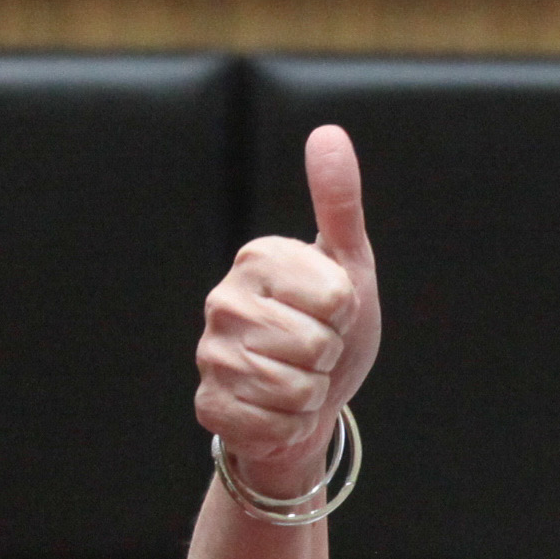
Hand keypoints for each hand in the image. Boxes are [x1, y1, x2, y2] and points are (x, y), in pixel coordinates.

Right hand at [195, 124, 380, 500]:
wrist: (311, 400)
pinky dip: (290, 425)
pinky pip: (273, 424)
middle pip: (316, 345)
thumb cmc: (332, 326)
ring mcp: (211, 355)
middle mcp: (224, 301)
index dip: (345, 316)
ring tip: (299, 378)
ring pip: (295, 389)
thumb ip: (339, 203)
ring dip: (312, 393)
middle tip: (315, 351)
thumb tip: (328, 133)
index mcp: (257, 260)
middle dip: (329, 358)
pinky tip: (279, 409)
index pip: (335, 299)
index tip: (331, 313)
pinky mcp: (210, 404)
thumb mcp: (349, 265)